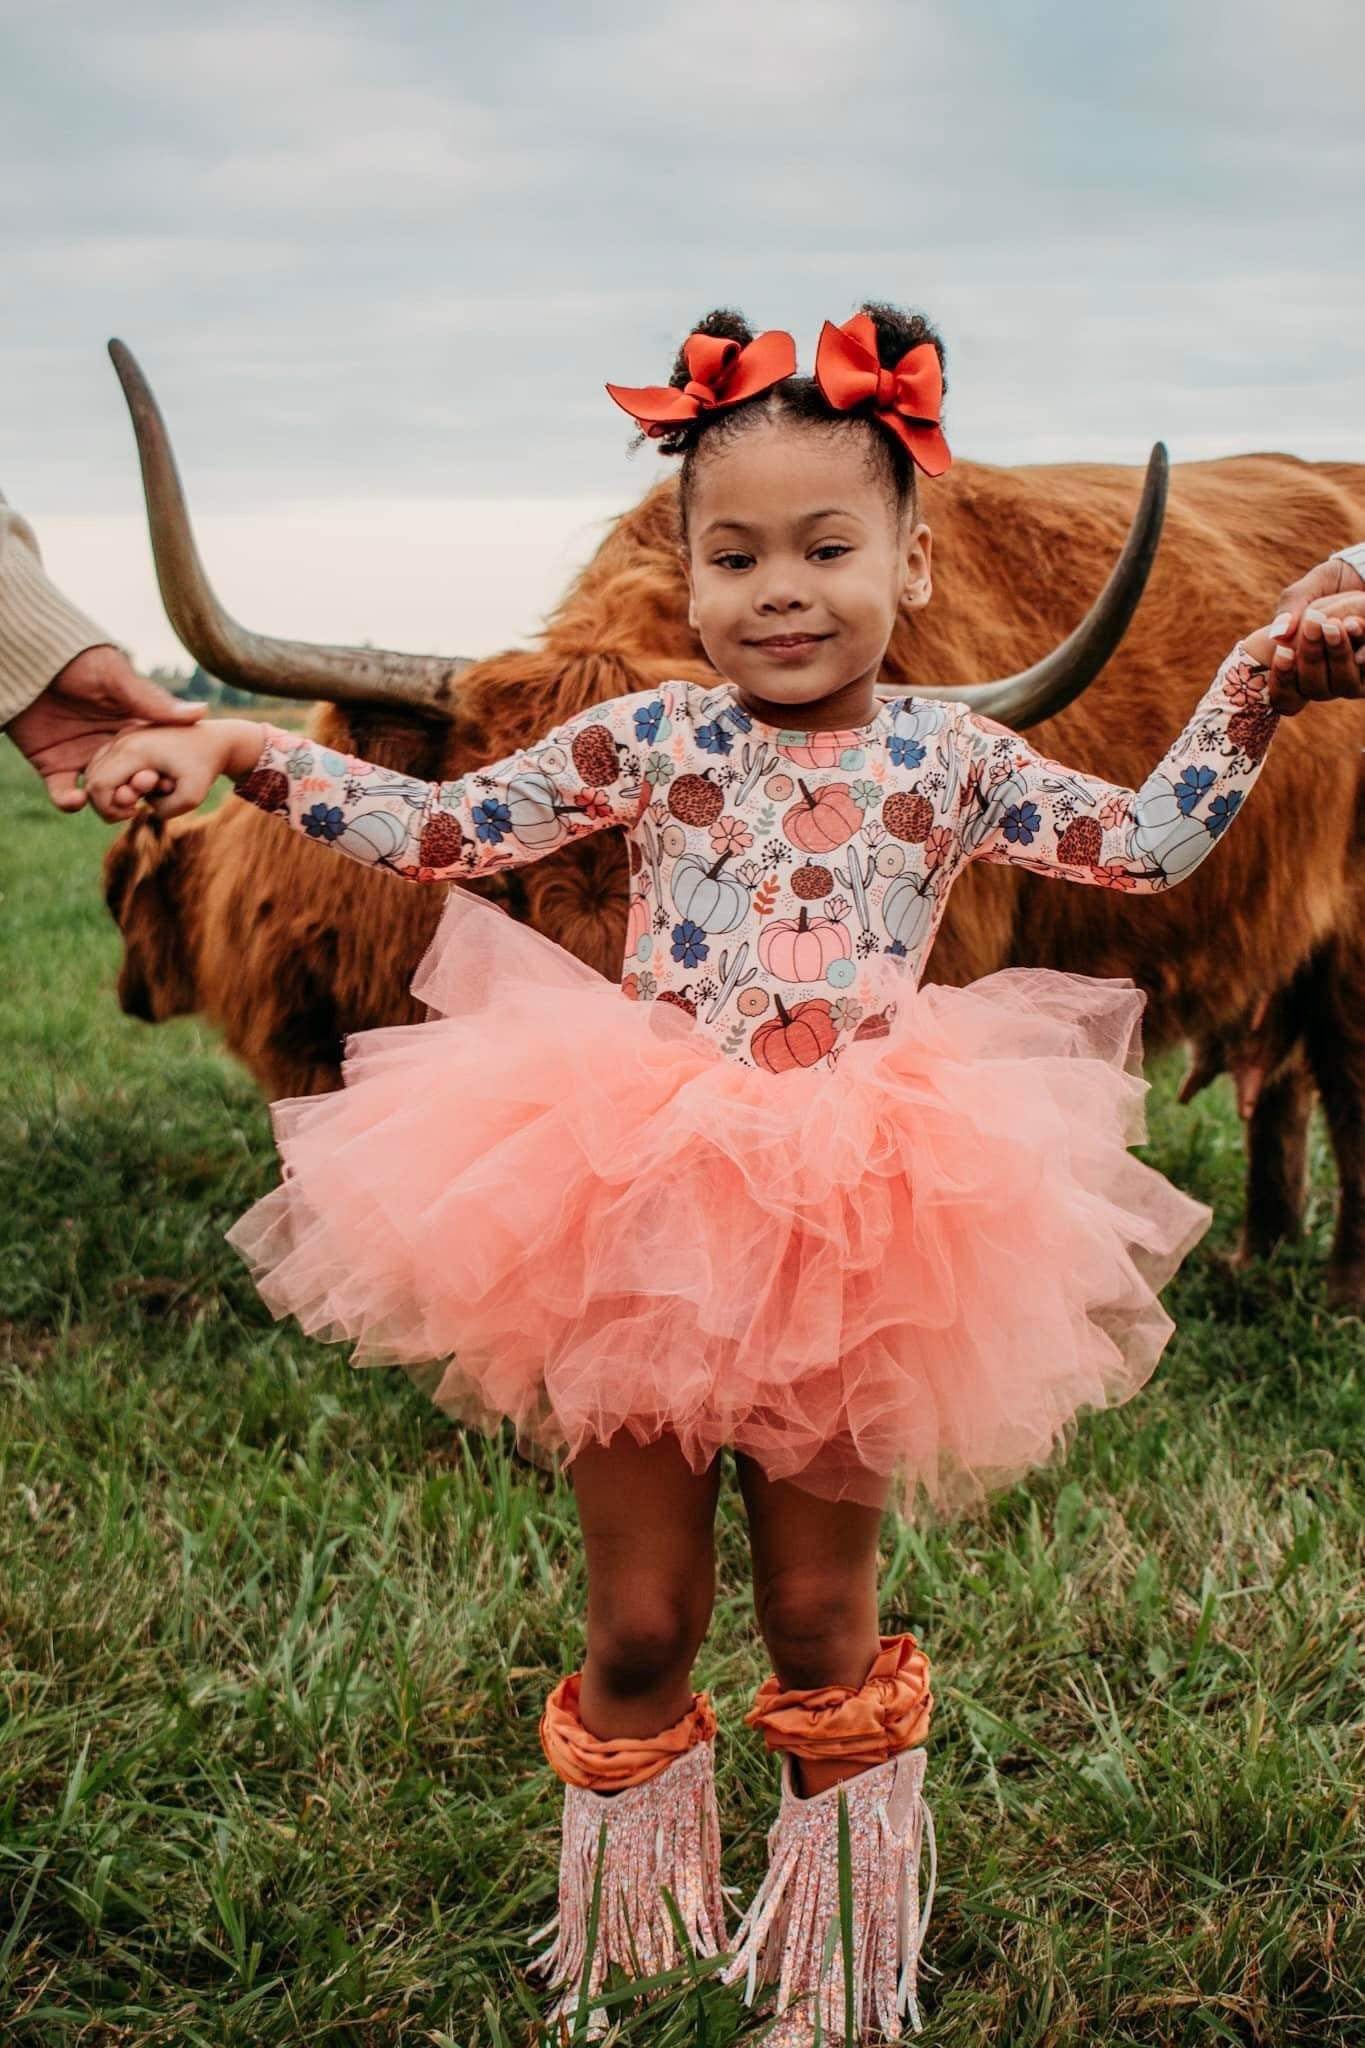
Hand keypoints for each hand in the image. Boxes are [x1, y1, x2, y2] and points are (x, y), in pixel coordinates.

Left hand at [6, 644, 207, 809]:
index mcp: (129, 726)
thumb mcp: (116, 678)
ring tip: (112, 806)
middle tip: (136, 798)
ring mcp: (80, 756)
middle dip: (134, 795)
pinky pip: (64, 793)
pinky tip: (76, 799)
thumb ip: (153, 701)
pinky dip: (69, 803)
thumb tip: (201, 712)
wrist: (24, 661)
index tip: (165, 782)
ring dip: (107, 806)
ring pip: (101, 794)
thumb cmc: (74, 661)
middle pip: (128, 781)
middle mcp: (108, 745)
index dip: (161, 774)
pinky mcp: (52, 765)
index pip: (153, 758)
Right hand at [82, 717, 265, 822]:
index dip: (110, 809)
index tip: (136, 812)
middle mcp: (122, 739)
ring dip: (111, 788)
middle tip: (137, 806)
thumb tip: (144, 808)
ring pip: (95, 770)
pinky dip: (114, 778)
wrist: (214, 739)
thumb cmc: (205, 766)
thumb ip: (165, 811)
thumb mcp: (194, 795)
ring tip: (143, 792)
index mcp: (133, 750)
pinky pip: (105, 762)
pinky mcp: (126, 736)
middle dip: (108, 801)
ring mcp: (122, 735)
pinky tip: (141, 783)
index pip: (98, 787)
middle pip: (92, 779)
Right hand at [1256, 555, 1364, 714]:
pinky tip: (1354, 626)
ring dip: (1337, 654)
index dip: (1282, 678)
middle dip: (1312, 657)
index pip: (1284, 694)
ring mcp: (1353, 678)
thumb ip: (1291, 609)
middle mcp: (1326, 681)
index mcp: (1298, 669)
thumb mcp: (1305, 592)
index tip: (1283, 652)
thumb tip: (1279, 634)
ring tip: (1334, 625)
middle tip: (1313, 624)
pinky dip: (1363, 650)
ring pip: (1343, 681)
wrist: (1360, 575)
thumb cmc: (1330, 586)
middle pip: (1314, 687)